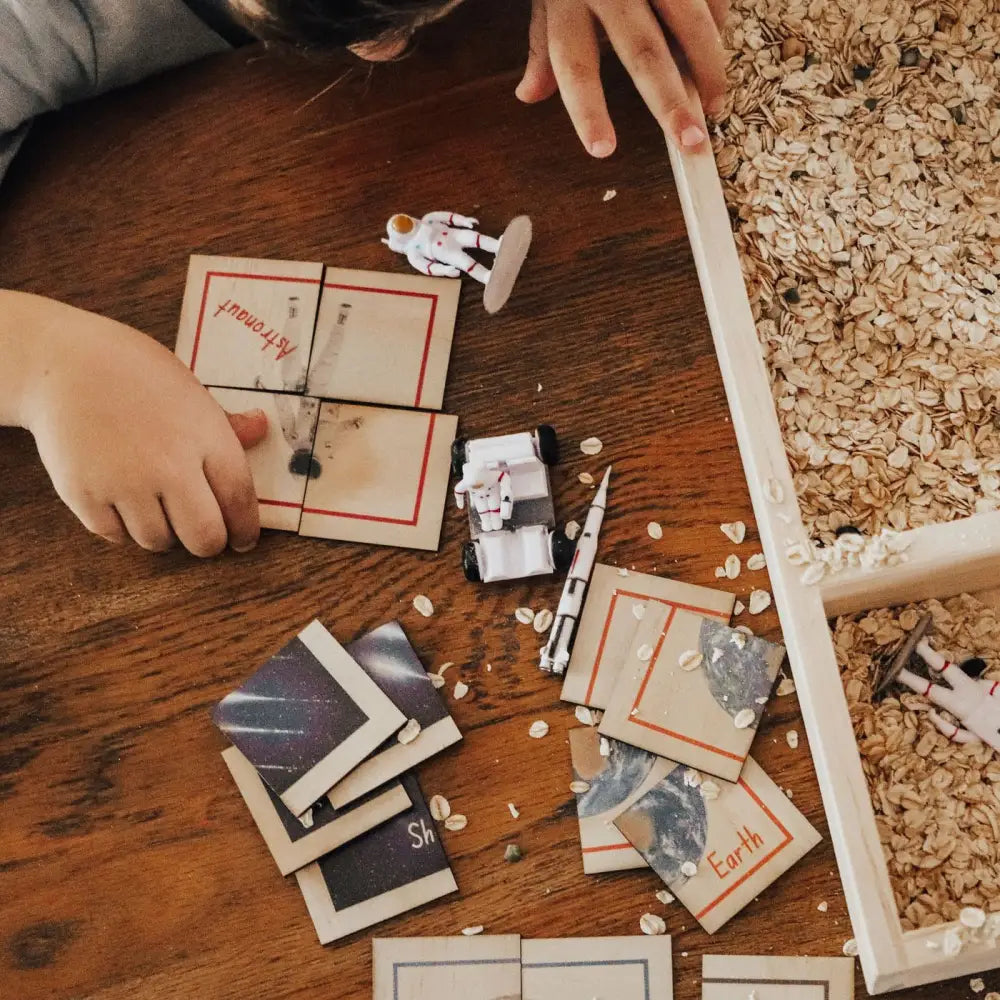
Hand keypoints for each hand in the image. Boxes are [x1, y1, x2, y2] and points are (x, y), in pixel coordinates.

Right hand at [20, 300, 267, 555]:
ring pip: (158, 542)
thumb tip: (261, 429)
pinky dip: (122, 528)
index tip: (243, 540)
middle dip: (208, 543)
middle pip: (204, 538)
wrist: (65, 362)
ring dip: (163, 535)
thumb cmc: (137, 373)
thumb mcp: (192, 391)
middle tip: (201, 535)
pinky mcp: (84, 494)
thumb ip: (227, 424)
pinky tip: (124, 504)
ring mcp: (125, 483)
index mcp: (207, 439)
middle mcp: (170, 466)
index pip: (240, 502)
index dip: (245, 530)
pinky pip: (115, 536)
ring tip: (159, 511)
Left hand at [516, 0, 727, 155]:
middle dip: (669, 101)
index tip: (604, 150)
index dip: (588, 110)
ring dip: (708, 67)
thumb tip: (528, 95)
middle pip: (642, 51)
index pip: (572, 64)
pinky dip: (718, 23)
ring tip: (714, 103)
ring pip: (688, 22)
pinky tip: (716, 46)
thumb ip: (542, 45)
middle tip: (690, 141)